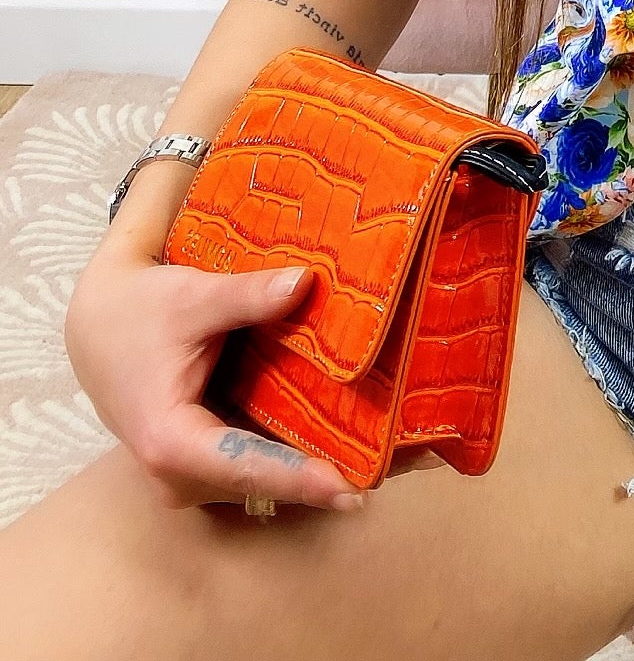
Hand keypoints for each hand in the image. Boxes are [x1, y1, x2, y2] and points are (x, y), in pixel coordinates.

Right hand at [64, 241, 366, 512]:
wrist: (97, 324)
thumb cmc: (139, 312)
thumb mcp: (191, 299)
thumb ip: (247, 296)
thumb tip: (306, 283)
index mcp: (171, 443)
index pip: (246, 466)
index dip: (300, 478)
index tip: (351, 491)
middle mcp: (181, 474)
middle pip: (263, 480)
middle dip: (323, 476)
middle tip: (396, 468)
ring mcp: (193, 474)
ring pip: (264, 475)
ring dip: (315, 465)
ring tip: (389, 458)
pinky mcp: (207, 460)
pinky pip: (258, 460)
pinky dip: (297, 451)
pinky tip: (349, 439)